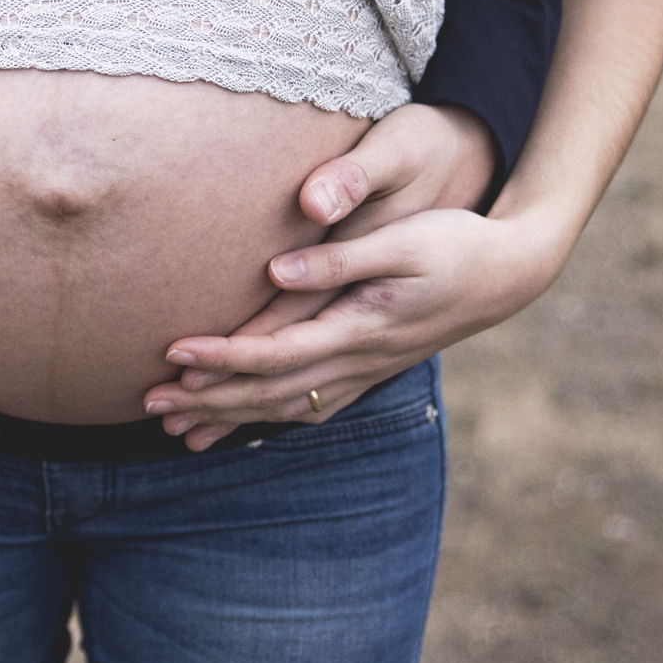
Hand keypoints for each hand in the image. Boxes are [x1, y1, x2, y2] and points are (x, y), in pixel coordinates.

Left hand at [144, 0, 662, 449]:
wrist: (512, 270)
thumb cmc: (456, 242)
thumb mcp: (402, 238)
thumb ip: (339, 256)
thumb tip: (276, 269)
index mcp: (362, 326)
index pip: (277, 353)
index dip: (222, 359)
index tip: (173, 355)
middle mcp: (360, 359)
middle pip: (271, 392)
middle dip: (209, 401)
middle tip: (150, 405)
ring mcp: (368, 369)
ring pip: (288, 407)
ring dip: (231, 417)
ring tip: (177, 425)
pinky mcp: (373, 366)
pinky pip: (314, 406)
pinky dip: (270, 417)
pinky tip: (242, 421)